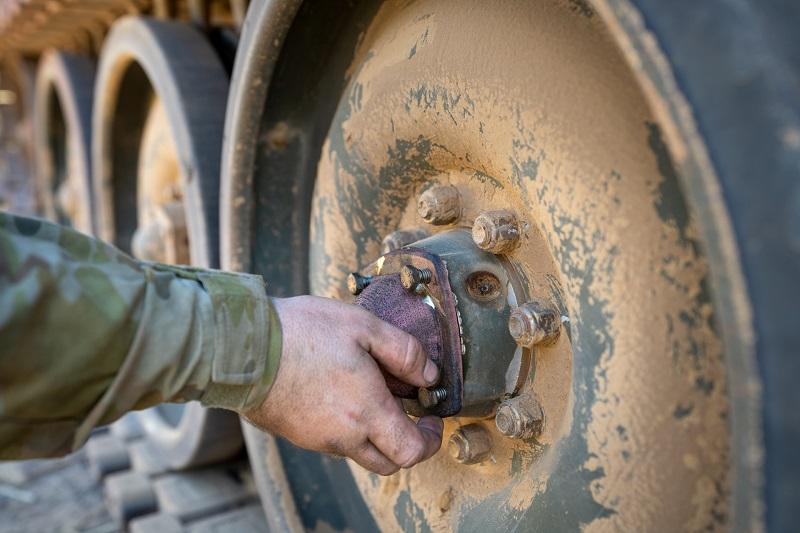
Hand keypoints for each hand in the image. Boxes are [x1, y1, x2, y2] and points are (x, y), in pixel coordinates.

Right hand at [242, 295, 443, 474]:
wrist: (242, 346)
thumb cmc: (302, 332)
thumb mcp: (364, 326)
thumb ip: (405, 352)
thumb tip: (428, 375)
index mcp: (366, 413)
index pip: (412, 452)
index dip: (430, 439)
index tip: (432, 416)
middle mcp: (343, 436)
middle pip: (388, 462)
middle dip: (406, 442)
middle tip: (408, 410)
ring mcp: (316, 439)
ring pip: (359, 451)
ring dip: (374, 433)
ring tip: (371, 391)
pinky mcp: (296, 433)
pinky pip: (332, 440)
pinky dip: (347, 426)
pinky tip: (340, 390)